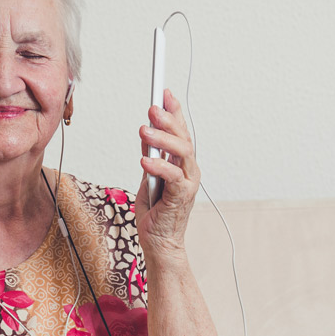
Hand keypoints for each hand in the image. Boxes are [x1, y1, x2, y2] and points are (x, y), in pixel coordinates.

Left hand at [137, 89, 199, 261]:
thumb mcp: (149, 178)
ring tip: (144, 130)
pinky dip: (159, 165)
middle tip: (152, 107)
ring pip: (182, 152)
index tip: (164, 92)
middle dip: (168, 119)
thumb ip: (151, 156)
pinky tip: (145, 159)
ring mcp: (188, 183)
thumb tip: (147, 133)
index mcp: (182, 164)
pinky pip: (173, 176)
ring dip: (163, 138)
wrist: (160, 243)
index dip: (174, 111)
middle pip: (183, 137)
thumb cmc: (156, 214)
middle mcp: (189, 171)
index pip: (180, 132)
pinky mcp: (182, 197)